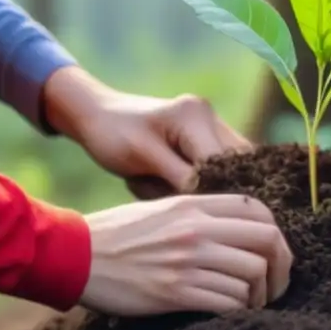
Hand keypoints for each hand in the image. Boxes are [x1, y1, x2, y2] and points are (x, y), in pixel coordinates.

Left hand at [43, 67, 249, 192]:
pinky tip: (161, 182)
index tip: (190, 213)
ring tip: (157, 184)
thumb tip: (216, 202)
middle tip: (166, 194)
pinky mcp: (207, 141)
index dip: (214, 192)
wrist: (96, 116)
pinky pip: (215, 172)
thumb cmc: (113, 135)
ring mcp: (212, 128)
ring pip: (227, 173)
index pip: (223, 163)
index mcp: (195, 115)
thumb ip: (182, 177)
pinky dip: (194, 184)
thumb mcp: (144, 157)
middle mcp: (211, 117)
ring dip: (201, 188)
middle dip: (207, 190)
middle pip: (234, 168)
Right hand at [80, 194, 292, 316]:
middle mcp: (197, 229)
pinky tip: (231, 314)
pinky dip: (239, 311)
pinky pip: (228, 302)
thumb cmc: (116, 234)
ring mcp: (188, 261)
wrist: (72, 254)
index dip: (276, 234)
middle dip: (281, 268)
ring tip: (252, 305)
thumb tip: (236, 231)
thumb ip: (198, 215)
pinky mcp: (175, 292)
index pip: (258, 209)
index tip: (273, 254)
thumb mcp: (160, 210)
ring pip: (253, 275)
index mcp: (194, 205)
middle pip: (268, 241)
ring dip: (260, 295)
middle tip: (275, 287)